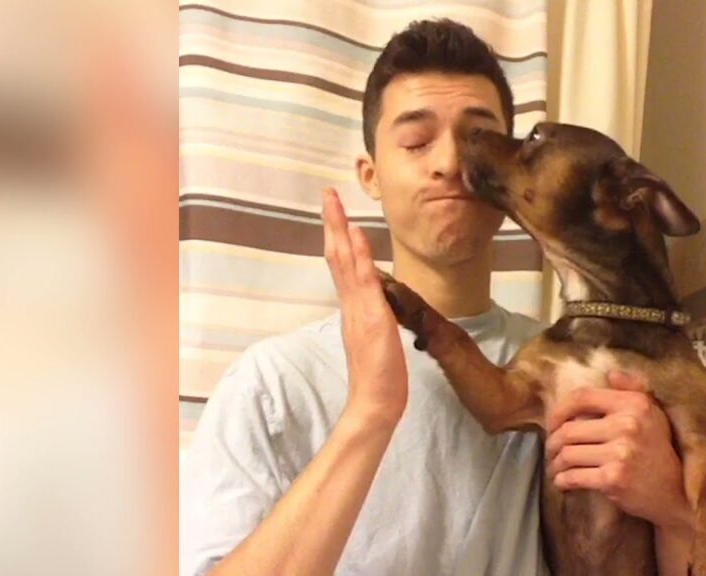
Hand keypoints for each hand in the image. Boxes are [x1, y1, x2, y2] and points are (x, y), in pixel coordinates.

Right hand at [322, 188, 407, 426]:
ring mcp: (359, 310)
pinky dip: (359, 255)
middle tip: (327, 194)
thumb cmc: (379, 378)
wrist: (375, 405)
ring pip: (345, 262)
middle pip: (337, 256)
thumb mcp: (376, 340)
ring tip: (333, 202)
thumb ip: (371, 319)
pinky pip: (364, 280)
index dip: (337, 238)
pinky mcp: (371, 318)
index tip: (335, 214)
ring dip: (339, 229)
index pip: (342, 266)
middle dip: (332, 223)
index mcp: (352, 310)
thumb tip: (373, 305)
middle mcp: (351, 305)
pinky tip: (356, 233)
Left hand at [545, 371, 691, 532]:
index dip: (559, 410)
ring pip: (568, 454)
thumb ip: (633, 389)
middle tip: (552, 450)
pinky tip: (563, 482)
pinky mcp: (613, 479)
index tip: (553, 423)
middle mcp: (626, 425)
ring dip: (555, 463)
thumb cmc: (658, 451)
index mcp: (633, 404)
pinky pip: (574, 476)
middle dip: (553, 442)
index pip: (582, 397)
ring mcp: (619, 453)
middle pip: (569, 429)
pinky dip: (562, 481)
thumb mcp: (653, 414)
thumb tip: (611, 374)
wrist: (675, 492)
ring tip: (556, 467)